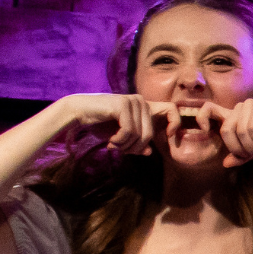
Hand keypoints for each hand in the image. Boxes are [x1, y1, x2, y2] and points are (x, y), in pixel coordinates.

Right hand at [59, 93, 177, 155]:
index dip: (175, 123)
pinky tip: (110, 142)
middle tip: (120, 151)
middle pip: (150, 134)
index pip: (171, 110)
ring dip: (125, 146)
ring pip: (140, 135)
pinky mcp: (123, 104)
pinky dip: (119, 141)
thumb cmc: (99, 124)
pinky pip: (129, 131)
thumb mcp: (121, 137)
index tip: (168, 136)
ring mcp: (133, 101)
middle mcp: (141, 101)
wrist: (77, 113)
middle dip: (135, 148)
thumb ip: (136, 143)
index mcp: (145, 107)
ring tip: (113, 146)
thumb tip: (149, 152)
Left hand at [199, 97, 252, 166]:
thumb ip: (240, 155)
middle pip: (225, 129)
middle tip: (249, 156)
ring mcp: (250, 104)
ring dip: (249, 147)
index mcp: (234, 115)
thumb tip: (225, 164)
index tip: (205, 130)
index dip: (201, 117)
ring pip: (238, 131)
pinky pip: (250, 128)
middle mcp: (239, 107)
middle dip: (236, 148)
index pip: (209, 108)